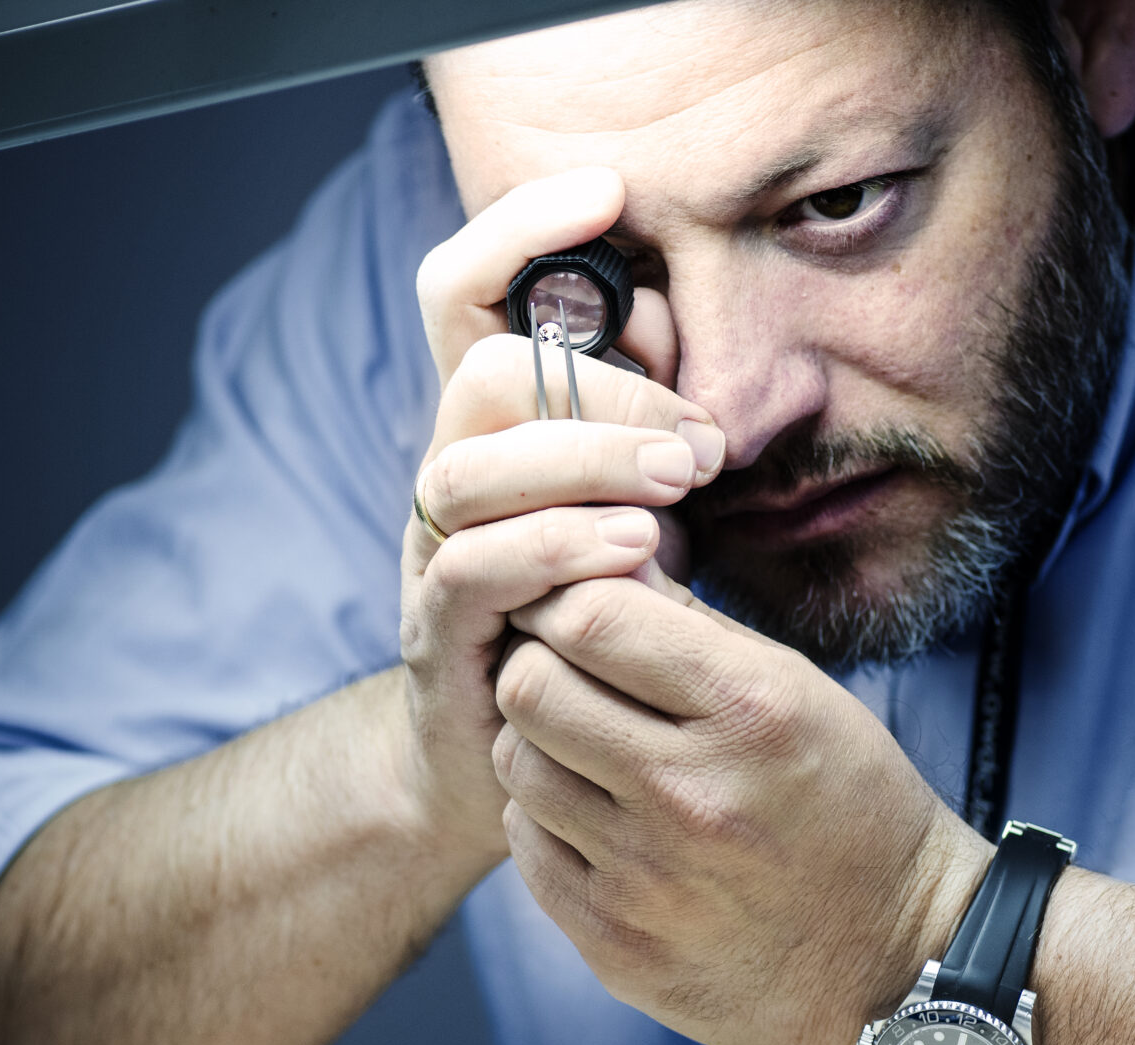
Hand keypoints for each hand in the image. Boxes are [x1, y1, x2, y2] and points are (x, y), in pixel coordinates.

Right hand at [395, 167, 721, 864]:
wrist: (508, 761)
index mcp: (493, 424)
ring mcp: (434, 551)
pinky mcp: (439, 632)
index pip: (468, 285)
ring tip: (682, 486)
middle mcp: (451, 472)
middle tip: (700, 441)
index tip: (609, 193)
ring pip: (470, 462)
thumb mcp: (642, 504)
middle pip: (481, 368)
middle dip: (602, 385)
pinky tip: (637, 554)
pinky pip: (473, 566)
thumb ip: (653, 417)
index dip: (521, 224)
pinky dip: (559, 547)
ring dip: (588, 460)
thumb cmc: (591, 618)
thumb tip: (686, 319)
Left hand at [490, 575, 992, 1044]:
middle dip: (541, 665)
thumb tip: (600, 561)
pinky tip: (603, 823)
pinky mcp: (615, 945)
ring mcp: (646, 879)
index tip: (578, 610)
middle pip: (529, 686)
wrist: (894, 962)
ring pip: (516, 765)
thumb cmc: (853, 810)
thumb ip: (694, 628)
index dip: (567, 600)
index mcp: (750, 712)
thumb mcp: (802, 694)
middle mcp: (691, 794)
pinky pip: (525, 848)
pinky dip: (550, 823)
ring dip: (542, 746)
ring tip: (594, 754)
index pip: (589, 617)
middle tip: (572, 677)